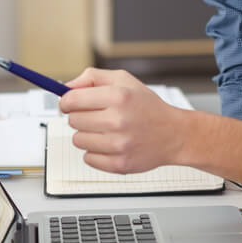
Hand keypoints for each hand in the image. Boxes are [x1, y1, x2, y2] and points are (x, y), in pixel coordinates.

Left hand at [58, 68, 185, 173]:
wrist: (175, 134)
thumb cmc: (149, 107)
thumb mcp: (124, 81)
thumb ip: (93, 77)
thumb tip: (66, 87)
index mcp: (118, 96)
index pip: (72, 100)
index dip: (66, 101)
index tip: (69, 104)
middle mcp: (118, 120)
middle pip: (73, 121)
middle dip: (81, 117)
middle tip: (97, 116)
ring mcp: (119, 145)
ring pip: (78, 140)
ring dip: (88, 135)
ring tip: (106, 131)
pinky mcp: (119, 164)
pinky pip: (88, 158)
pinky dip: (96, 152)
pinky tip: (111, 145)